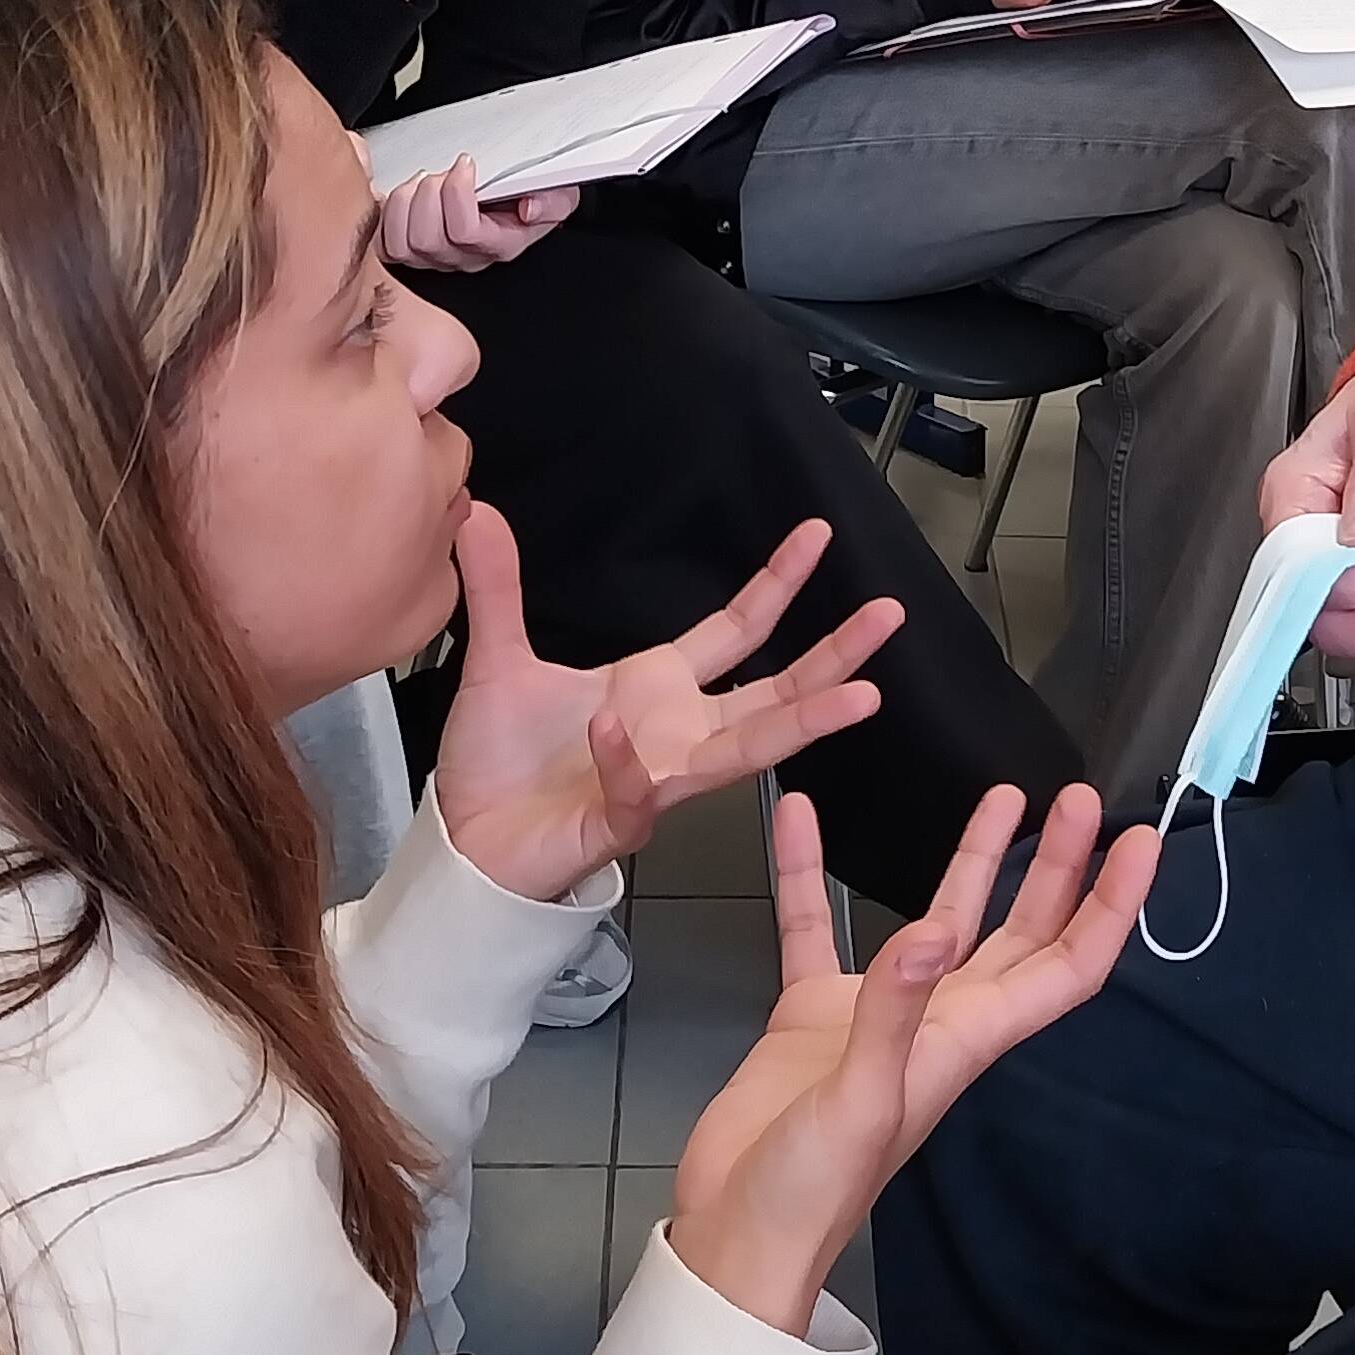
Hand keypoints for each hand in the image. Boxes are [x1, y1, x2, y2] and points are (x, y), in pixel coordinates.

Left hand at [379, 157, 576, 272]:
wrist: (517, 196)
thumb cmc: (530, 191)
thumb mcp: (557, 191)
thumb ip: (552, 200)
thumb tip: (530, 209)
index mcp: (500, 244)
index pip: (466, 232)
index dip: (457, 193)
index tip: (465, 164)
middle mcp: (465, 257)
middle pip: (427, 240)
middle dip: (429, 194)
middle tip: (440, 174)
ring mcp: (435, 257)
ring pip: (402, 244)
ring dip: (404, 203)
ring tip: (421, 183)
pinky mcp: (410, 250)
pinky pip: (384, 245)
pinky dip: (385, 216)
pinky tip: (401, 196)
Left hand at [430, 503, 903, 901]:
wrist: (465, 842)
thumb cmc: (498, 765)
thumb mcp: (498, 660)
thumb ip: (498, 588)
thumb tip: (480, 512)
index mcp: (659, 689)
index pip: (738, 628)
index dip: (778, 582)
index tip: (817, 535)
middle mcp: (677, 734)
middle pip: (777, 691)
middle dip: (836, 654)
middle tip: (888, 614)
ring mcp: (658, 781)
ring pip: (748, 752)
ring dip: (802, 723)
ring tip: (857, 696)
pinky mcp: (618, 824)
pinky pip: (638, 794)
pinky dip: (627, 763)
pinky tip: (612, 727)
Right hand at [669, 782, 1158, 1334]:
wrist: (736, 1233)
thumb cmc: (813, 1188)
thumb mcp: (862, 1099)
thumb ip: (893, 1012)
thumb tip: (930, 930)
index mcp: (969, 1038)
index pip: (1066, 965)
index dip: (1109, 905)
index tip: (1137, 842)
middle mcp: (939, 1019)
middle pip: (1021, 932)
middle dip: (1057, 868)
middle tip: (1082, 800)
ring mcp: (877, 1014)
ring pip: (942, 920)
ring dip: (972, 862)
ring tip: (998, 795)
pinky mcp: (813, 1012)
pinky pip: (815, 928)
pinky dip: (810, 873)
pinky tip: (800, 818)